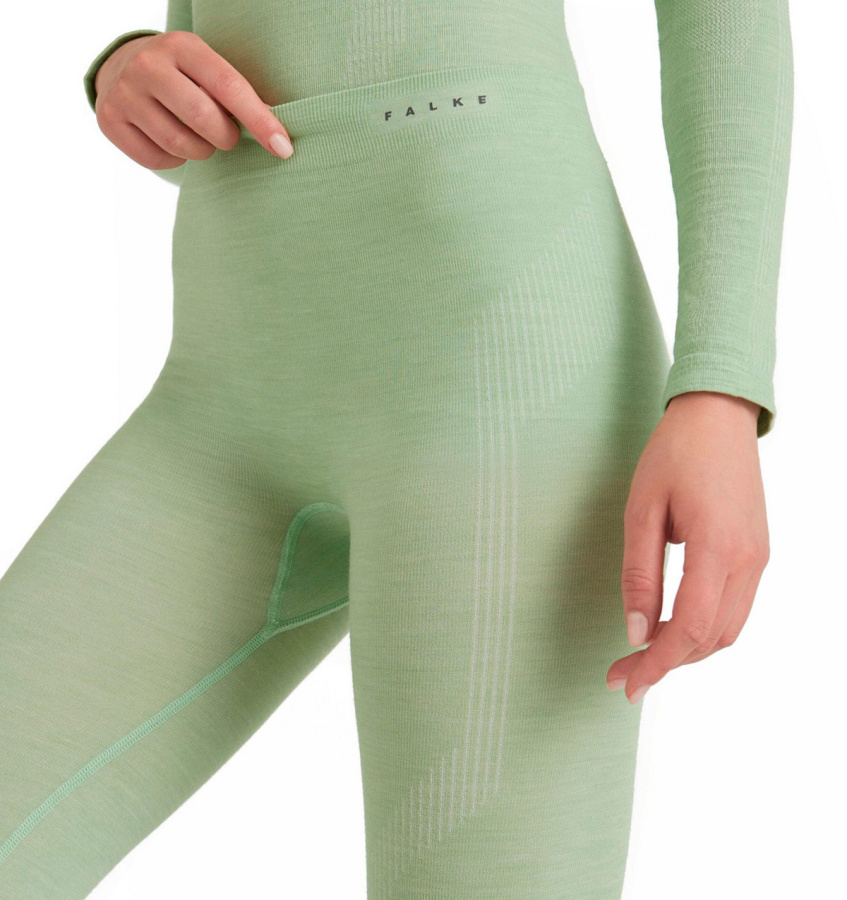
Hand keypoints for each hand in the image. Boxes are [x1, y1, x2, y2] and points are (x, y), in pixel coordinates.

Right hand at [92, 30, 293, 172]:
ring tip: (200, 138)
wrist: (123, 68)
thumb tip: (280, 136)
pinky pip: (158, 159)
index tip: (283, 147)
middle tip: (228, 136)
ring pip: (181, 145)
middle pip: (203, 120)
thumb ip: (240, 95)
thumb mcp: (209, 70)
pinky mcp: (110, 120)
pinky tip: (173, 143)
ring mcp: (125, 92)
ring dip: (202, 151)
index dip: (260, 121)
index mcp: (182, 46)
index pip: (229, 87)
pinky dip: (175, 160)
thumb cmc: (185, 78)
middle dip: (226, 138)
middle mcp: (148, 64)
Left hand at [607, 391, 769, 702]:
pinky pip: (734, 608)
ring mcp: (759, 558)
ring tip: (642, 654)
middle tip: (622, 672)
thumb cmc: (674, 454)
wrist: (718, 414)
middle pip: (712, 639)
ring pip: (727, 629)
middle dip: (667, 663)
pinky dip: (703, 628)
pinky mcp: (757, 552)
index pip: (691, 628)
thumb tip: (636, 632)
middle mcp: (749, 560)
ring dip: (686, 649)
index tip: (625, 682)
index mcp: (719, 548)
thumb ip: (639, 575)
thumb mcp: (641, 510)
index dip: (657, 662)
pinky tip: (671, 626)